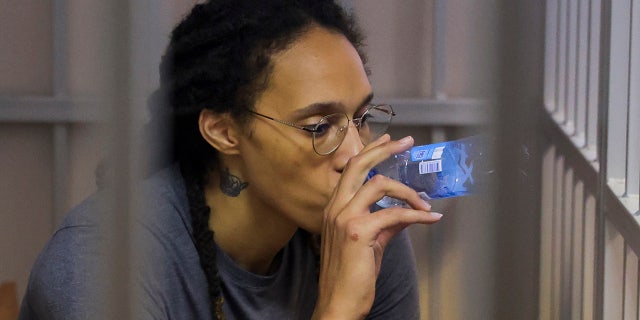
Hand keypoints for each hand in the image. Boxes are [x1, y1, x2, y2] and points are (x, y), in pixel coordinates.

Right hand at [313, 134, 441, 318]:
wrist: (338, 302)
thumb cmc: (350, 276)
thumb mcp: (369, 243)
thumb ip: (386, 224)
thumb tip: (407, 213)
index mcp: (334, 208)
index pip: (352, 170)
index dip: (371, 152)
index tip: (389, 141)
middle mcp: (336, 208)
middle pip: (359, 165)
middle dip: (385, 150)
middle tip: (406, 143)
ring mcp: (345, 218)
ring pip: (378, 184)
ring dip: (407, 190)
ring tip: (425, 201)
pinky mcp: (359, 232)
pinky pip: (394, 214)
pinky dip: (416, 214)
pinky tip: (430, 218)